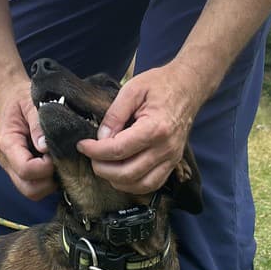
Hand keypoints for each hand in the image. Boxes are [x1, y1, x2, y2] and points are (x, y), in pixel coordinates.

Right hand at [0, 80, 55, 200]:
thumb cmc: (20, 98)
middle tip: (59, 160)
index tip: (56, 152)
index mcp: (7, 144)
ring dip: (49, 183)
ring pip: (32, 191)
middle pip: (29, 189)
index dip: (46, 167)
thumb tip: (45, 147)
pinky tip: (54, 163)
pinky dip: (47, 181)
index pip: (26, 170)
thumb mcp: (30, 103)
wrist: (8, 96)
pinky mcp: (20, 169)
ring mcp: (13, 167)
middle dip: (49, 180)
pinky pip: (34, 185)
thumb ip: (38, 123)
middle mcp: (7, 161)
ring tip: (57, 162)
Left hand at [76, 62, 203, 195]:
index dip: (95, 151)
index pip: (119, 149)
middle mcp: (166, 148)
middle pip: (127, 173)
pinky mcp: (173, 162)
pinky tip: (120, 174)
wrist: (188, 86)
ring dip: (116, 180)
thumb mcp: (132, 89)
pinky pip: (152, 184)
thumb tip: (101, 137)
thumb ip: (114, 114)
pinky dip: (133, 184)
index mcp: (156, 128)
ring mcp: (171, 158)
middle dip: (102, 168)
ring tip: (103, 165)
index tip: (82, 145)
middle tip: (91, 156)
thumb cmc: (161, 84)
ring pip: (140, 184)